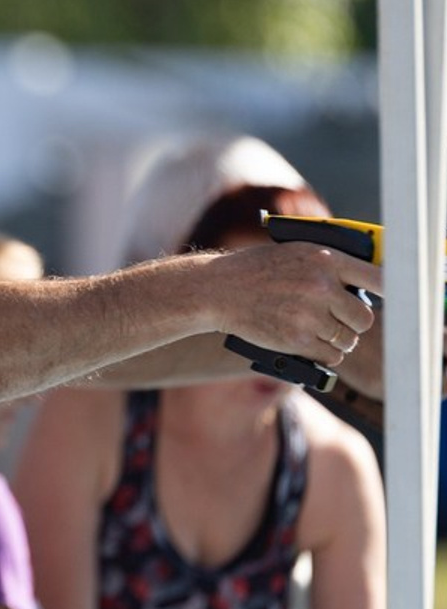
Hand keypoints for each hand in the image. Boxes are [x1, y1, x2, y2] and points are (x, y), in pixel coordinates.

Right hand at [212, 244, 378, 367]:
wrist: (218, 290)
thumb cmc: (255, 269)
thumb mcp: (294, 252)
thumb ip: (328, 265)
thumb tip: (364, 284)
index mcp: (325, 259)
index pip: (380, 278)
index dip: (390, 292)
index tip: (391, 300)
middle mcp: (321, 286)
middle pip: (364, 318)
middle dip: (354, 324)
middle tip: (342, 322)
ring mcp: (309, 315)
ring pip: (347, 340)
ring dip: (338, 341)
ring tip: (320, 333)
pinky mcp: (296, 340)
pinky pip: (329, 356)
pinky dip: (324, 354)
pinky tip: (312, 346)